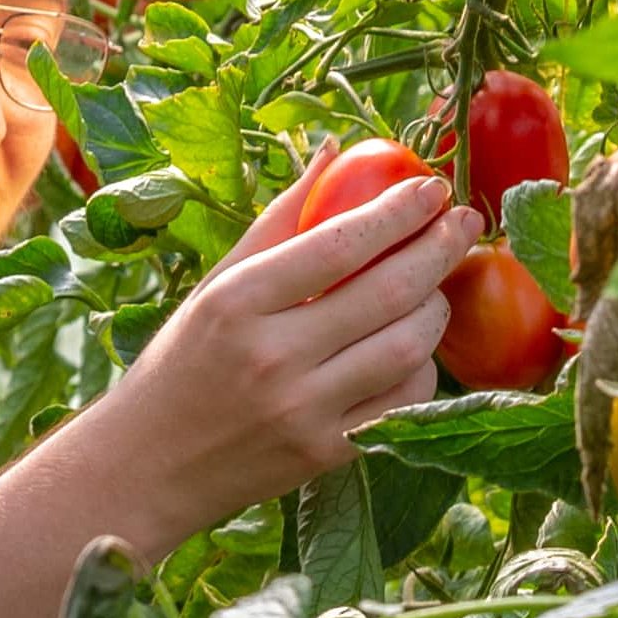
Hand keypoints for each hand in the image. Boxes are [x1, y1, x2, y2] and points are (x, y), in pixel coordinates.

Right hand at [86, 151, 477, 540]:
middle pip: (387, 292)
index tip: (432, 188)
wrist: (151, 466)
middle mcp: (272, 356)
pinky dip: (422, 367)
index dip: (398, 211)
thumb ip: (277, 221)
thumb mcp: (215, 286)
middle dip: (439, 250)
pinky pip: (403, 401)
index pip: (339, 243)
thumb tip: (331, 151)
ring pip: (406, 347)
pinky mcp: (326, 454)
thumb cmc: (184, 362)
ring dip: (436, 308)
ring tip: (437, 285)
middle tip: (466, 222)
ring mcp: (304, 410)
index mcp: (237, 301)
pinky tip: (415, 346)